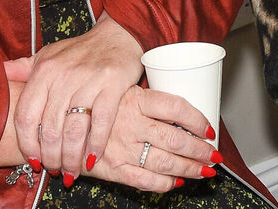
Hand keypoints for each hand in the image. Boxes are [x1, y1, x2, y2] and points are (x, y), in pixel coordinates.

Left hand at [9, 13, 143, 181]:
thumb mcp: (47, 55)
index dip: (28, 145)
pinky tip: (92, 158)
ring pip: (74, 130)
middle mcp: (63, 75)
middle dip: (51, 157)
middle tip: (55, 170)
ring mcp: (89, 80)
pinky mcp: (113, 84)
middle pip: (50, 129)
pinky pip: (101, 122)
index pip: (26, 116)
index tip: (33, 161)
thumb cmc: (80, 50)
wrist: (118, 35)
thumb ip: (22, 67)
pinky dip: (96, 144)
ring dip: (71, 158)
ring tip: (71, 171)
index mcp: (44, 71)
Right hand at [82, 84, 218, 191]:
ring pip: (165, 162)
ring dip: (189, 168)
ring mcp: (122, 148)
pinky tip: (176, 181)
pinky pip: (146, 180)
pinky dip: (165, 183)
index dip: (197, 119)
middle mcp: (130, 124)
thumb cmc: (98, 110)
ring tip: (203, 170)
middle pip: (175, 139)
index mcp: (135, 99)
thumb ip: (148, 100)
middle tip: (214, 155)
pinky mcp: (114, 169)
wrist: (64, 129)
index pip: (176, 107)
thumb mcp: (122, 92)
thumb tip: (183, 111)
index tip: (209, 128)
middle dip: (200, 151)